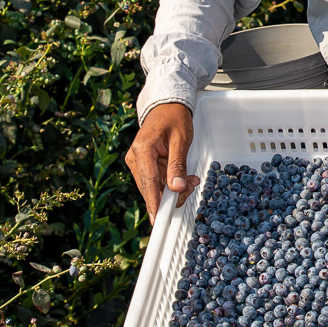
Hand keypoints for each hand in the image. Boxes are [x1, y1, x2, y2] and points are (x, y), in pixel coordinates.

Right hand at [125, 102, 198, 218]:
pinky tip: (182, 178)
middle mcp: (135, 159)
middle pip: (151, 189)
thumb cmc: (174, 118)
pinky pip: (156, 182)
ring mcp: (137, 163)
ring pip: (154, 188)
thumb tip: (176, 188)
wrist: (165, 107)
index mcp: (142, 150)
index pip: (148, 182)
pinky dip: (169, 184)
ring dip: (172, 189)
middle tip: (192, 184)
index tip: (158, 219)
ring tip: (190, 178)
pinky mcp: (142, 166)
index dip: (154, 203)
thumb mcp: (181, 140)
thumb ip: (178, 165)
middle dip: (172, 194)